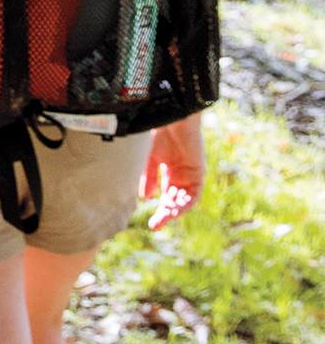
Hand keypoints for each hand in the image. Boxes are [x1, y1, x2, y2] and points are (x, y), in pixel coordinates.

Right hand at [143, 115, 206, 230]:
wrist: (171, 118)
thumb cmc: (158, 134)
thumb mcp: (149, 159)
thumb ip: (148, 178)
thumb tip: (145, 198)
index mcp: (169, 171)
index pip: (167, 196)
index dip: (161, 211)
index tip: (152, 225)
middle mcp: (181, 175)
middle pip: (176, 201)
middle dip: (167, 214)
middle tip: (156, 225)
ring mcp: (190, 174)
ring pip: (186, 200)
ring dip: (176, 210)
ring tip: (166, 216)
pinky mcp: (199, 171)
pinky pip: (195, 193)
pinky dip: (186, 203)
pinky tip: (176, 208)